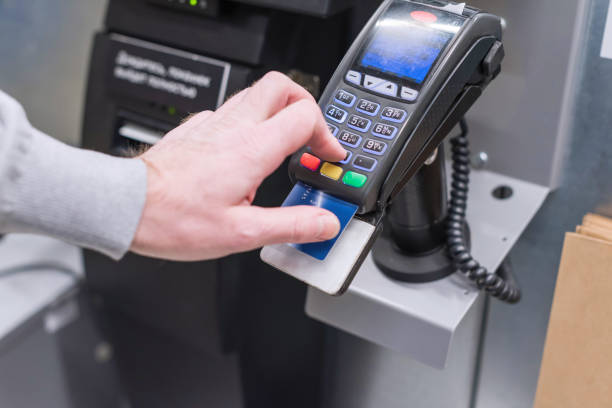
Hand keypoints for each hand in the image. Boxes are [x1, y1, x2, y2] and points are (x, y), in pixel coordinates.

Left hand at [130, 72, 346, 260]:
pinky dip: (247, 123)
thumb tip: (324, 223)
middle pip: (282, 86)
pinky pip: (228, 111)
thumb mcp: (242, 232)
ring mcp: (211, 124)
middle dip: (305, 105)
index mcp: (252, 148)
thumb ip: (291, 225)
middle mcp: (233, 127)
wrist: (126, 206)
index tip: (328, 156)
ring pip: (255, 94)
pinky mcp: (194, 129)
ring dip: (277, 112)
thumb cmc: (174, 217)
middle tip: (311, 135)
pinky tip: (242, 153)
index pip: (305, 115)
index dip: (327, 134)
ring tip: (282, 144)